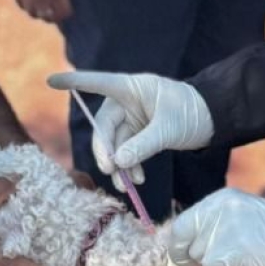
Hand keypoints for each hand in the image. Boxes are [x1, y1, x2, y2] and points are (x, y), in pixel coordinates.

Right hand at [8, 0, 71, 23]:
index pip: (64, 13)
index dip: (66, 13)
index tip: (66, 10)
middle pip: (49, 17)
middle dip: (53, 16)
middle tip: (54, 14)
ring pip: (34, 14)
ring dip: (39, 13)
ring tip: (41, 10)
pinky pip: (23, 5)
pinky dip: (27, 5)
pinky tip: (30, 2)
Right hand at [46, 71, 213, 192]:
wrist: (213, 120)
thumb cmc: (192, 113)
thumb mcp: (168, 129)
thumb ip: (143, 145)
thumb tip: (118, 162)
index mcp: (132, 88)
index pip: (99, 83)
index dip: (75, 82)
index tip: (51, 81)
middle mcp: (128, 101)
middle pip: (104, 126)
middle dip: (105, 150)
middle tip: (111, 170)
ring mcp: (132, 118)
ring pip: (114, 143)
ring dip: (118, 165)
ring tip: (127, 185)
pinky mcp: (138, 133)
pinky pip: (126, 150)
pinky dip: (130, 165)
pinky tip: (138, 179)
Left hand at [168, 188, 264, 265]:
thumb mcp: (241, 215)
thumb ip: (215, 225)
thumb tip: (187, 249)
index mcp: (219, 199)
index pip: (183, 222)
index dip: (177, 243)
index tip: (177, 256)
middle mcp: (216, 210)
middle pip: (188, 242)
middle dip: (194, 256)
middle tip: (215, 261)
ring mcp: (220, 230)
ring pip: (201, 258)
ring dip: (217, 264)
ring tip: (244, 256)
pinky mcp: (226, 251)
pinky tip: (247, 263)